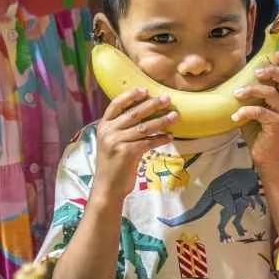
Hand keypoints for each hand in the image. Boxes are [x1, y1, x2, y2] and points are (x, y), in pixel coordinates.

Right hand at [91, 88, 176, 202]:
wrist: (107, 188)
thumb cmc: (112, 165)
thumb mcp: (111, 143)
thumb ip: (121, 128)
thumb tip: (143, 114)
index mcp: (103, 126)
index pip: (116, 105)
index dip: (130, 96)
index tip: (145, 90)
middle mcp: (108, 132)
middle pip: (133, 113)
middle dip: (152, 105)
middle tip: (167, 99)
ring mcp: (117, 142)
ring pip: (144, 127)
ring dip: (162, 121)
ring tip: (175, 116)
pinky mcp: (127, 153)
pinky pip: (148, 142)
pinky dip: (161, 139)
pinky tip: (170, 137)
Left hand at [232, 51, 278, 166]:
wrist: (266, 158)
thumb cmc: (258, 131)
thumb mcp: (255, 108)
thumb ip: (252, 95)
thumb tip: (234, 78)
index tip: (274, 54)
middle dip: (273, 71)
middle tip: (256, 72)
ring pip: (272, 94)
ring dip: (252, 90)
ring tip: (237, 93)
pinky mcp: (278, 126)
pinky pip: (262, 113)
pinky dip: (247, 112)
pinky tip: (235, 116)